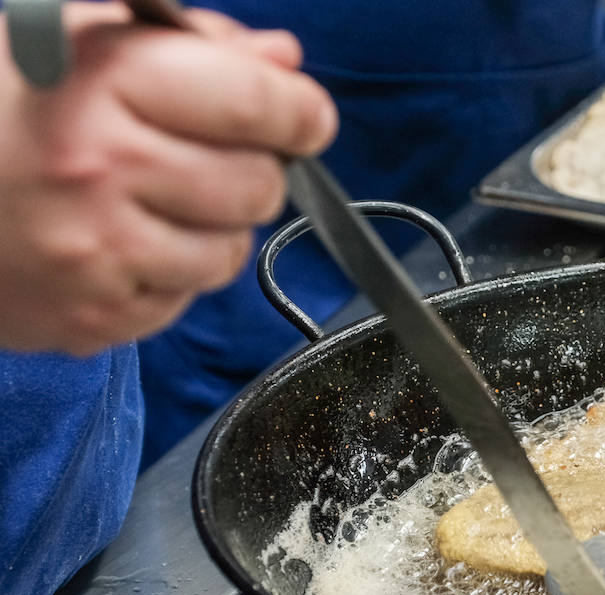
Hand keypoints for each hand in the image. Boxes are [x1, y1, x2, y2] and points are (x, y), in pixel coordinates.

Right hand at [0, 3, 336, 355]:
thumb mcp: (68, 34)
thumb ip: (186, 44)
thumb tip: (282, 62)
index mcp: (99, 85)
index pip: (258, 103)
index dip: (299, 110)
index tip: (302, 115)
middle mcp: (100, 172)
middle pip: (258, 185)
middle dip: (249, 169)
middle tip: (200, 156)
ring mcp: (95, 254)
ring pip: (229, 252)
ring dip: (210, 228)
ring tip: (147, 199)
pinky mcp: (92, 317)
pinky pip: (182, 299)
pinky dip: (167, 273)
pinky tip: (115, 240)